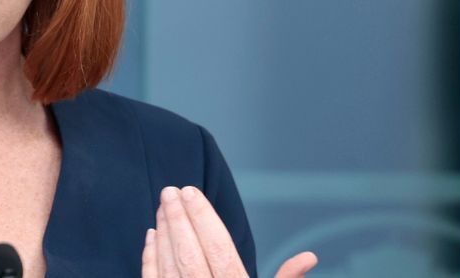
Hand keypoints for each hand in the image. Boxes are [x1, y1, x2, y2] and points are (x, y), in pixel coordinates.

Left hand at [141, 186, 317, 277]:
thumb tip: (309, 257)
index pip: (219, 249)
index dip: (204, 218)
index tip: (191, 192)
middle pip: (190, 254)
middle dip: (179, 220)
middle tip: (171, 192)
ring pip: (169, 266)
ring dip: (164, 234)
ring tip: (163, 207)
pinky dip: (151, 258)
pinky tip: (151, 236)